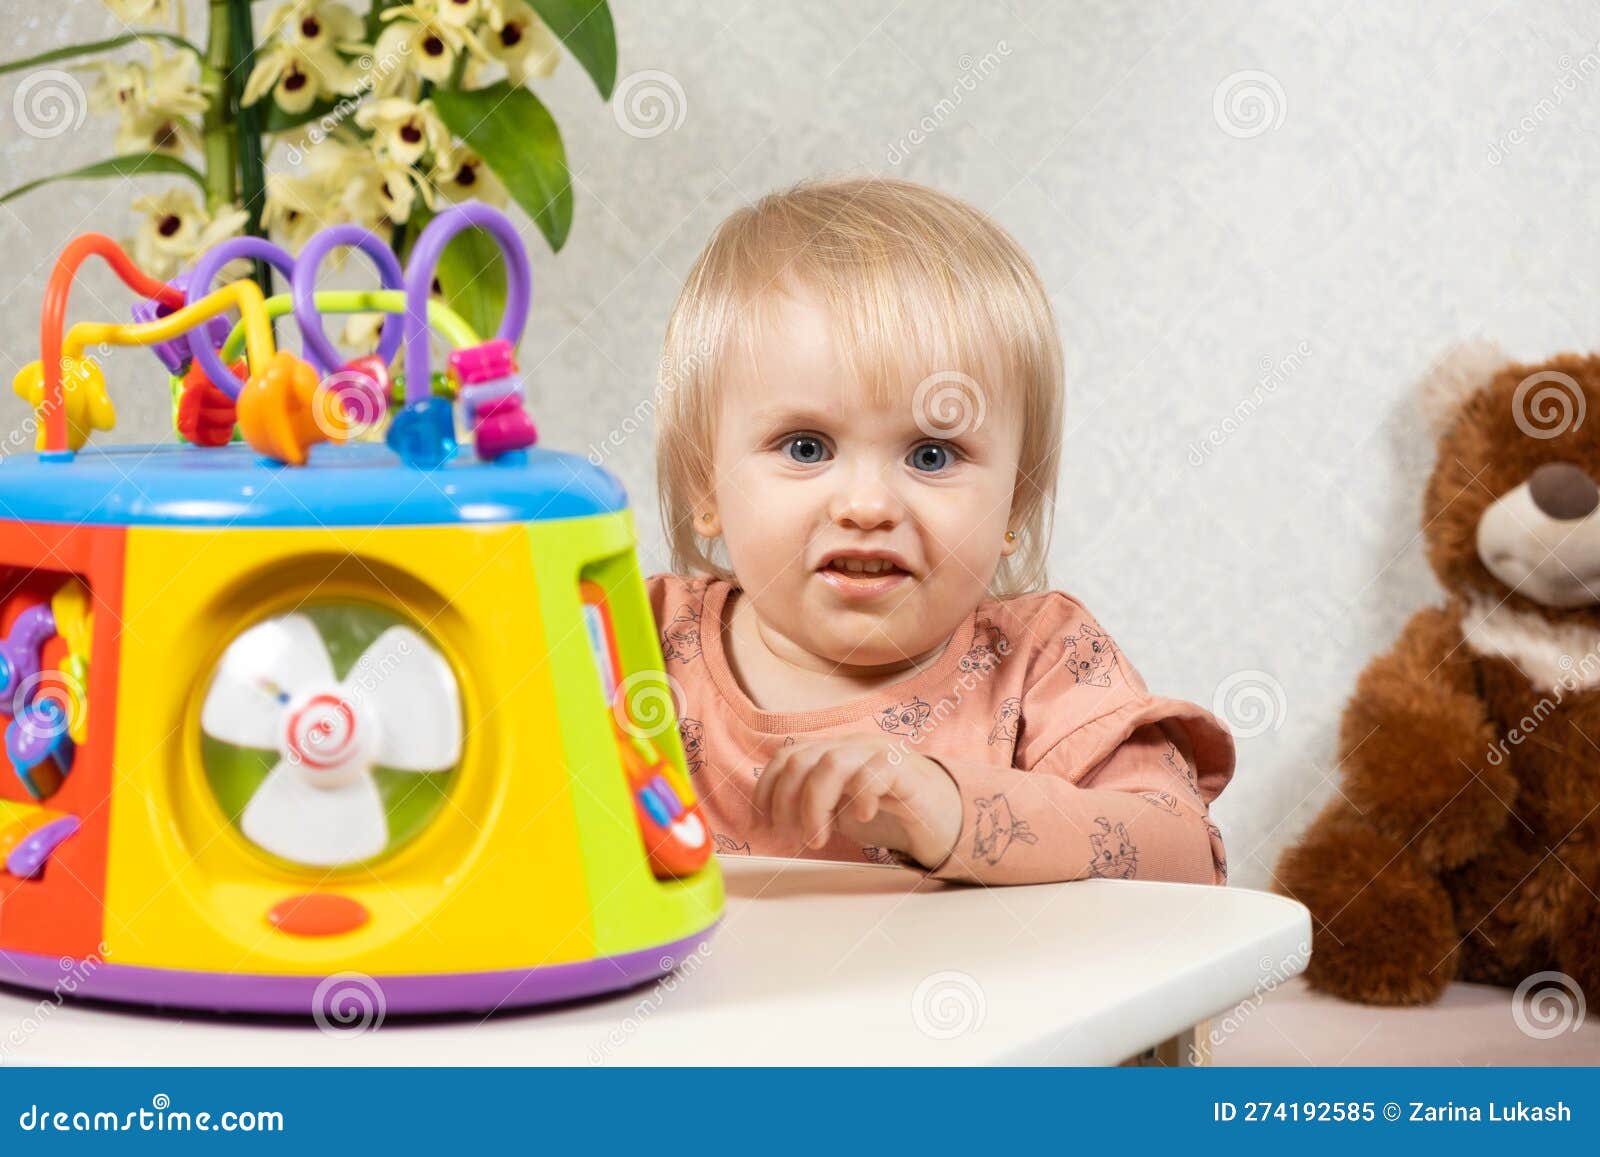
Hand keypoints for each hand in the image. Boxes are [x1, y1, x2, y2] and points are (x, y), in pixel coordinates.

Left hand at [752, 735, 962, 868]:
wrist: (948, 818)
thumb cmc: (890, 815)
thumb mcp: (840, 811)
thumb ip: (812, 807)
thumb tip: (773, 821)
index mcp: (834, 752)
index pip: (787, 756)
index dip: (767, 789)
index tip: (763, 824)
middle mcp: (853, 746)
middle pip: (802, 760)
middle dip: (787, 803)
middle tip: (793, 839)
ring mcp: (880, 754)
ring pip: (831, 764)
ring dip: (815, 806)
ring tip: (820, 839)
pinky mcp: (907, 771)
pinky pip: (876, 771)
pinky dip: (861, 796)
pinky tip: (861, 818)